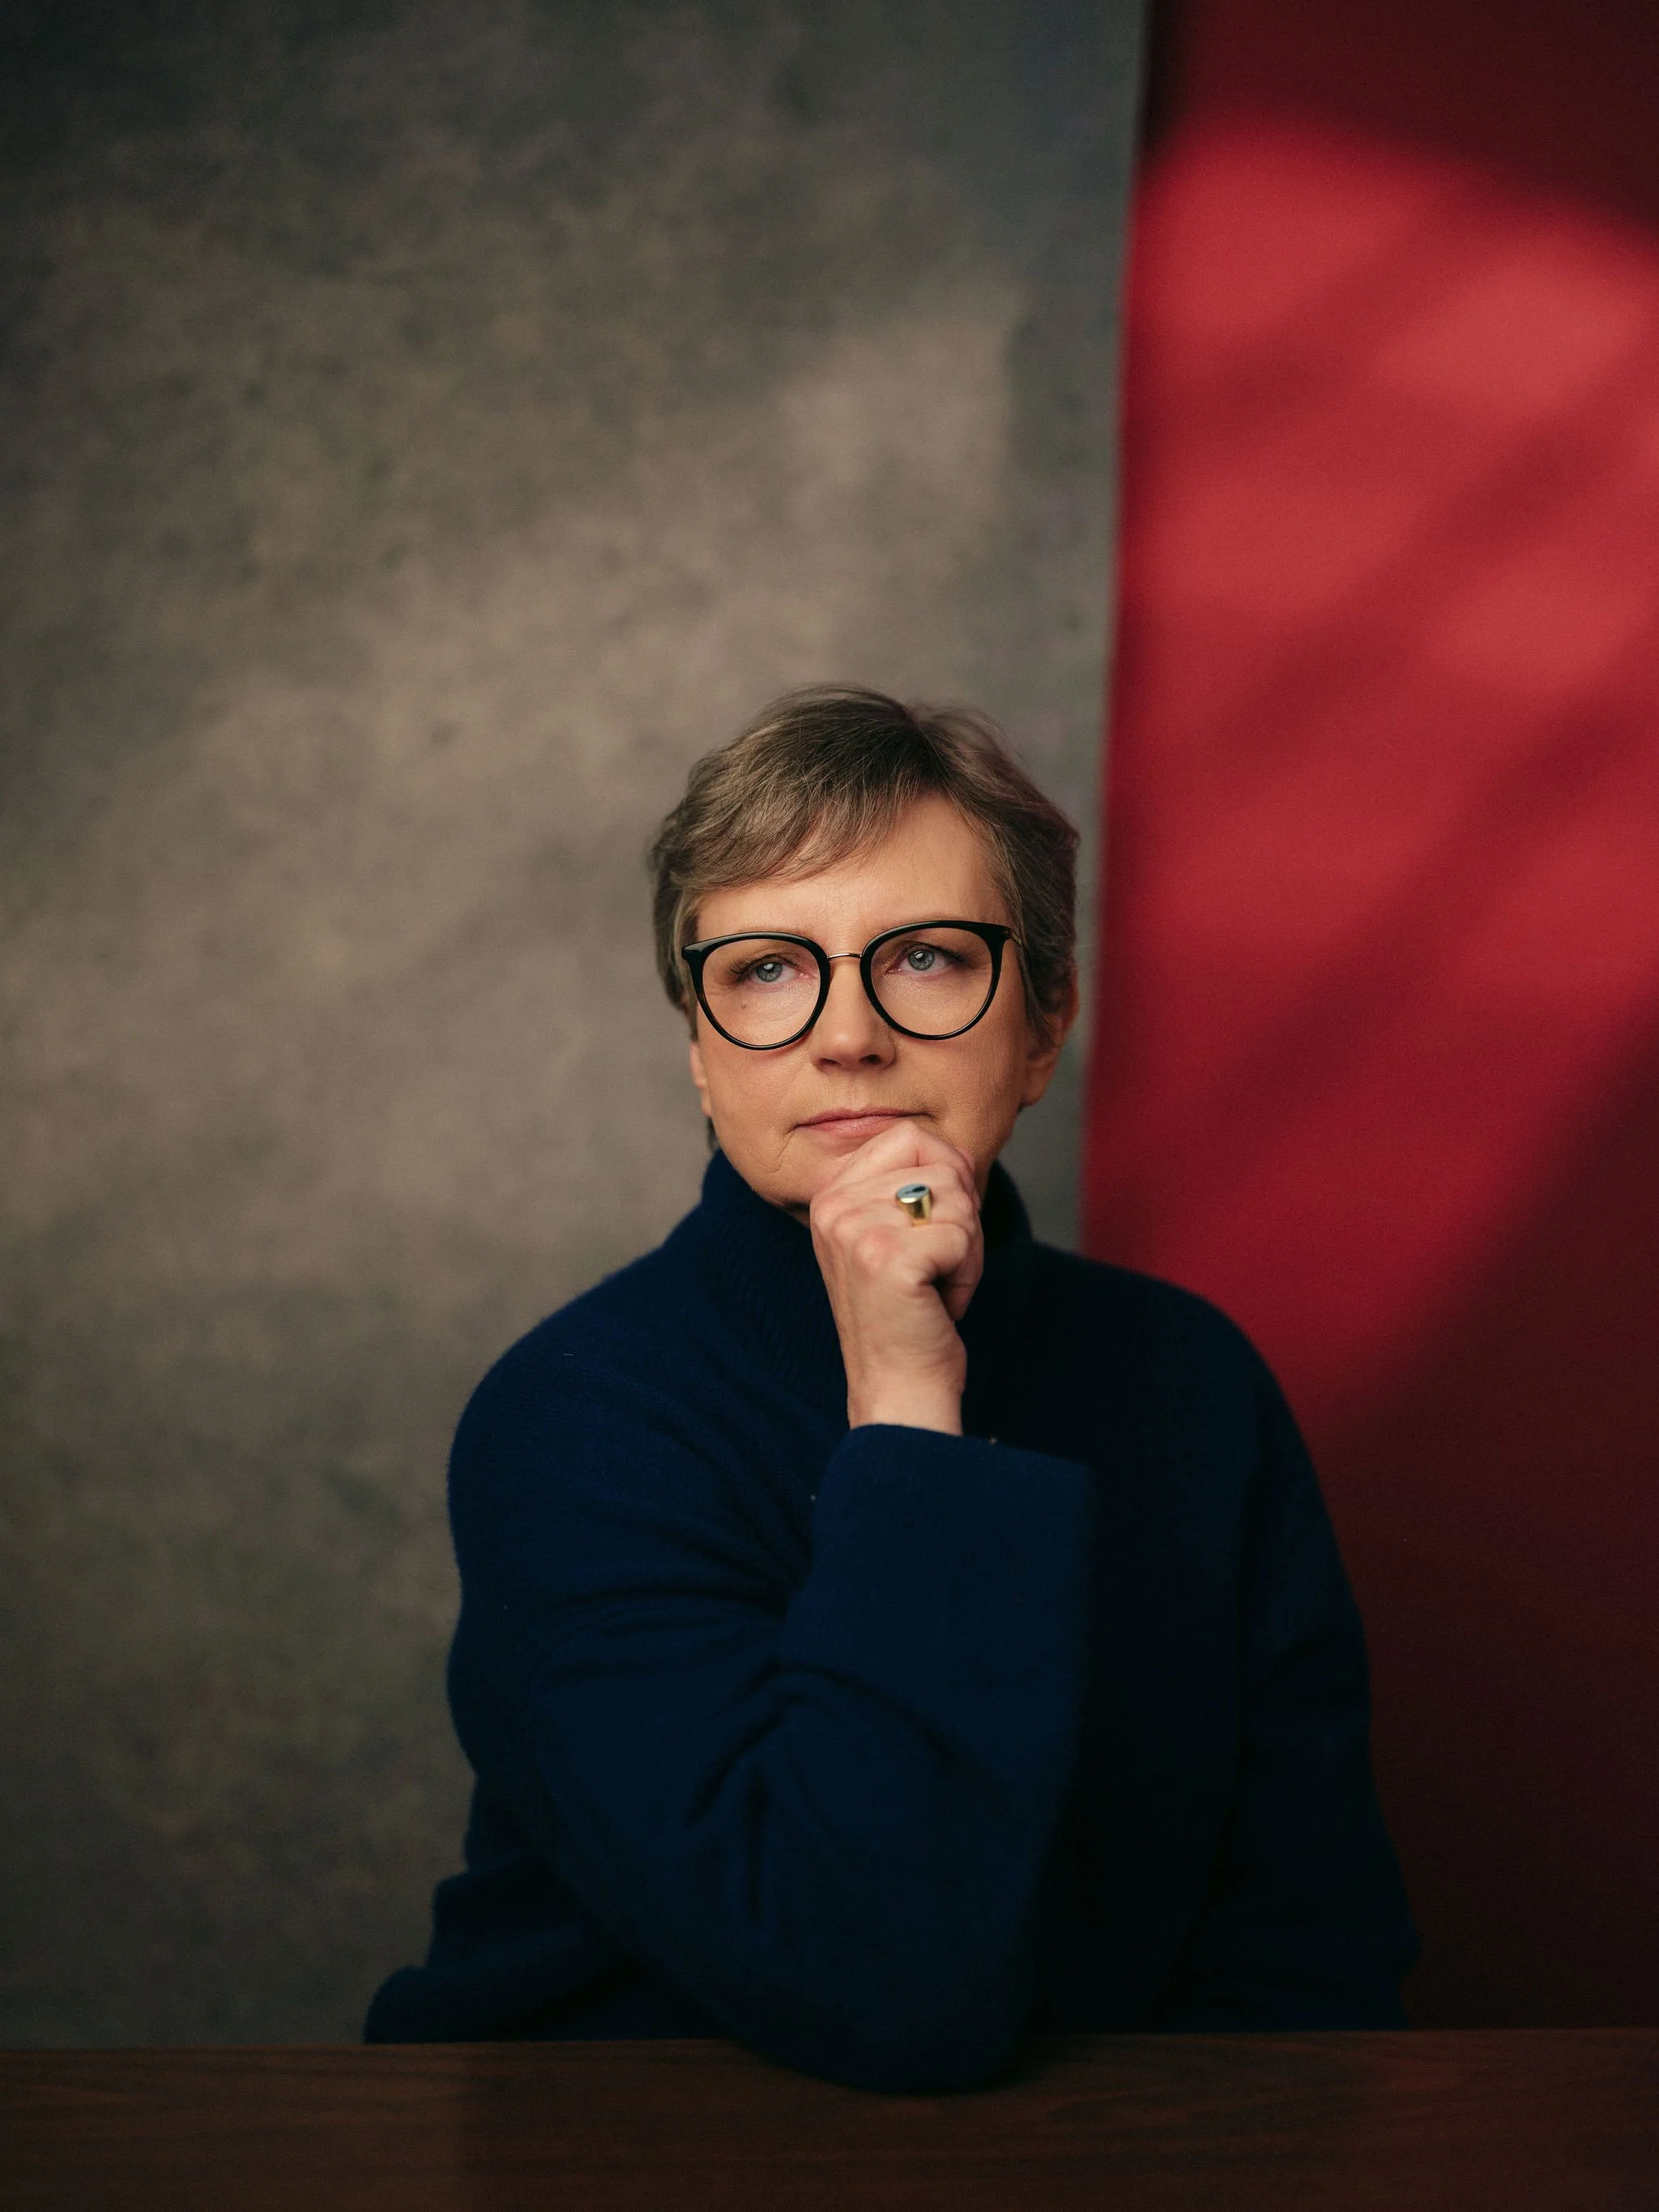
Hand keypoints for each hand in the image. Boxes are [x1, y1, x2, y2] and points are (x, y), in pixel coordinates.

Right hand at [808, 1123, 983, 1434]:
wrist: (898, 1387)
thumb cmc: (907, 1311)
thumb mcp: (893, 1233)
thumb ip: (912, 1182)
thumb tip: (954, 1150)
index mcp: (829, 1193)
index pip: (910, 1136)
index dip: (946, 1180)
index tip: (929, 1233)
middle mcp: (833, 1206)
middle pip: (941, 1163)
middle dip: (961, 1216)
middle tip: (937, 1264)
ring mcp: (857, 1230)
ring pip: (958, 1198)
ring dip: (967, 1248)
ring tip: (934, 1286)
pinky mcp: (888, 1258)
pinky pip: (964, 1235)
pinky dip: (967, 1274)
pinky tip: (938, 1303)